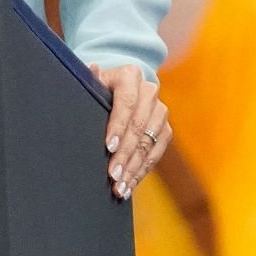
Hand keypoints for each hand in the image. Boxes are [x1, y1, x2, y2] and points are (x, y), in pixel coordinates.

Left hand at [90, 63, 169, 198]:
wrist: (117, 89)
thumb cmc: (97, 88)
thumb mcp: (90, 82)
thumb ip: (91, 79)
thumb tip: (92, 69)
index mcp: (129, 75)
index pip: (127, 102)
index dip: (118, 126)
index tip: (108, 147)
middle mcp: (149, 91)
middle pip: (139, 126)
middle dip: (125, 153)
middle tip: (113, 175)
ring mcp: (160, 111)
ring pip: (149, 142)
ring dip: (134, 167)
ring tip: (120, 187)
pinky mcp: (165, 129)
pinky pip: (156, 152)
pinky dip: (142, 170)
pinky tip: (130, 185)